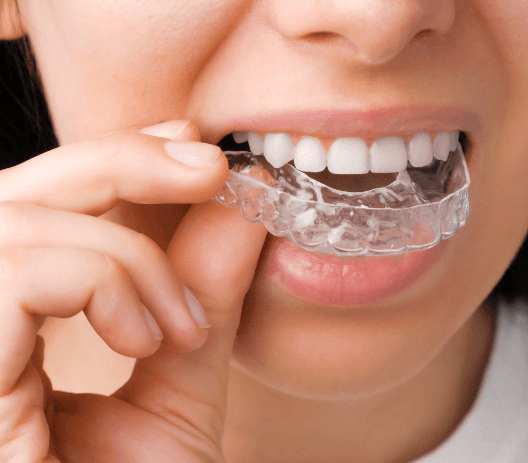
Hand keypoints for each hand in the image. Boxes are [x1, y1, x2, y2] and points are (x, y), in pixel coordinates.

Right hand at [0, 121, 267, 461]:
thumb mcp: (177, 393)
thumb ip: (201, 303)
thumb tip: (239, 209)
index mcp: (3, 334)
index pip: (36, 211)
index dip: (108, 160)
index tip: (192, 148)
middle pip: (8, 192)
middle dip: (116, 160)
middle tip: (210, 168)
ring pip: (9, 220)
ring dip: (120, 253)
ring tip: (172, 327)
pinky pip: (7, 270)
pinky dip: (92, 281)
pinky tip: (139, 339)